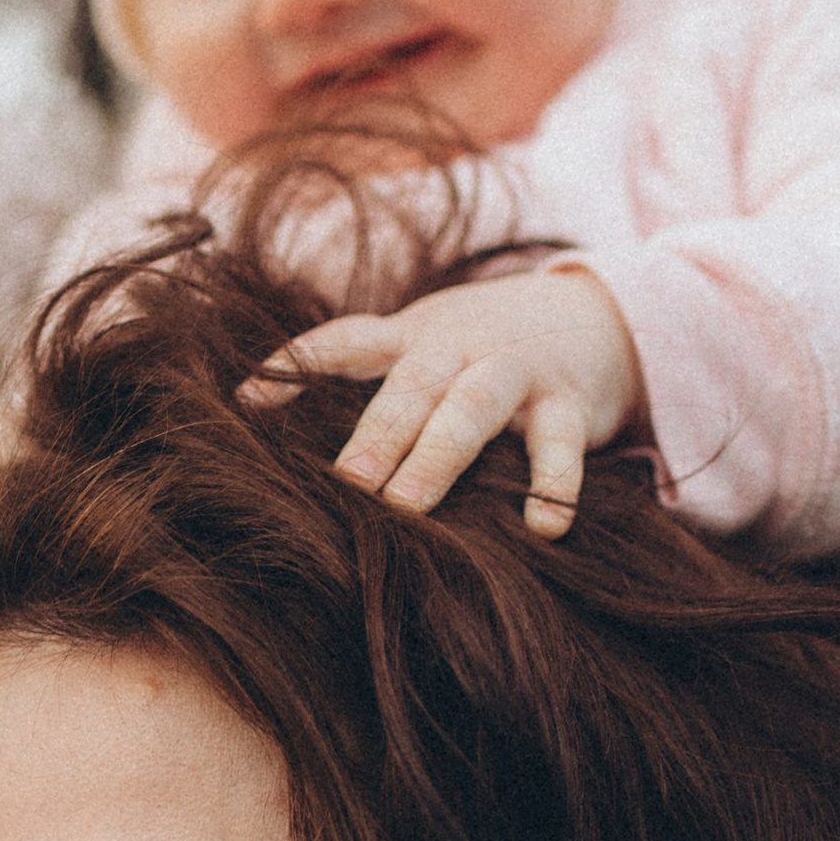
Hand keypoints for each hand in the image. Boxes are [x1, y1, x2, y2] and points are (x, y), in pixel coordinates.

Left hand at [248, 267, 640, 530]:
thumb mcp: (424, 347)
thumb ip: (365, 379)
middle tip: (345, 482)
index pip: (348, 341)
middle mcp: (460, 348)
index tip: (248, 399)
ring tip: (409, 503)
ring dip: (440, 453)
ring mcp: (516, 372)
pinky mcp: (570, 403)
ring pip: (474, 405)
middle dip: (377, 431)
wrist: (591, 315)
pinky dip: (555, 484)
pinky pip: (561, 443)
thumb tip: (264, 421)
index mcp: (415, 337)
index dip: (300, 364)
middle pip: (413, 384)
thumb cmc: (480, 349)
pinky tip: (544, 526)